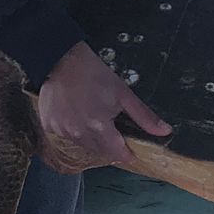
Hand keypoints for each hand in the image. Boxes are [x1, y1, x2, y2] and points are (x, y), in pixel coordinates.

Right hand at [38, 43, 171, 165]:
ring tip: (93, 116)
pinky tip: (77, 114)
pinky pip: (66, 135)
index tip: (131, 151)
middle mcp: (78, 133)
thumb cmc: (94, 74)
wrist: (61, 60)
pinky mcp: (49, 125)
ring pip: (83, 144)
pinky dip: (74, 130)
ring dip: (91, 137)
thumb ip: (144, 116)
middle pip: (100, 151)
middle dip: (110, 145)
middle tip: (113, 127)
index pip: (117, 154)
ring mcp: (61, 130)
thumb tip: (165, 131)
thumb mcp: (123, 93)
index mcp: (98, 127)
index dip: (126, 154)